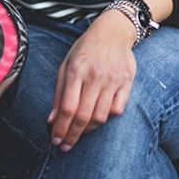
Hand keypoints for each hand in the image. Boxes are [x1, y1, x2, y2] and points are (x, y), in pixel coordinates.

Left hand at [47, 11, 136, 150]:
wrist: (112, 32)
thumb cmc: (85, 49)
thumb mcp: (66, 64)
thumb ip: (59, 92)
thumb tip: (51, 120)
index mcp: (76, 70)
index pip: (67, 107)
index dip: (60, 128)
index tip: (55, 140)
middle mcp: (95, 75)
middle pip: (83, 116)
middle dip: (72, 135)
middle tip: (65, 146)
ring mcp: (112, 79)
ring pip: (101, 116)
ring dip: (88, 130)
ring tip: (80, 133)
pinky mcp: (127, 81)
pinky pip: (118, 109)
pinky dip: (107, 117)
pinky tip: (98, 118)